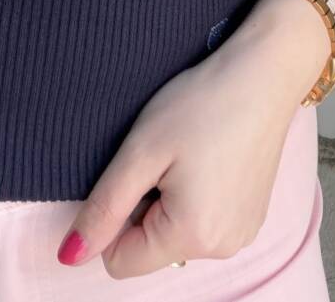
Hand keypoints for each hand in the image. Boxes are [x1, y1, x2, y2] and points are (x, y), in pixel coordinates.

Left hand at [56, 0, 330, 277]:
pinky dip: (197, 196)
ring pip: (177, 234)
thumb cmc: (203, 103)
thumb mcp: (141, 150)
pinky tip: (210, 155)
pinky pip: (205, 222)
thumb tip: (70, 255)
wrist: (264, 73)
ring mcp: (243, 233)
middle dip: (146, 206)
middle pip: (151, 248)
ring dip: (171, 200)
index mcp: (191, 236)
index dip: (115, 216)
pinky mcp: (253, 215)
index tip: (138, 171)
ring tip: (191, 152)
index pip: (120, 260)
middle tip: (167, 156)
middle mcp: (223, 248)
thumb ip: (104, 207)